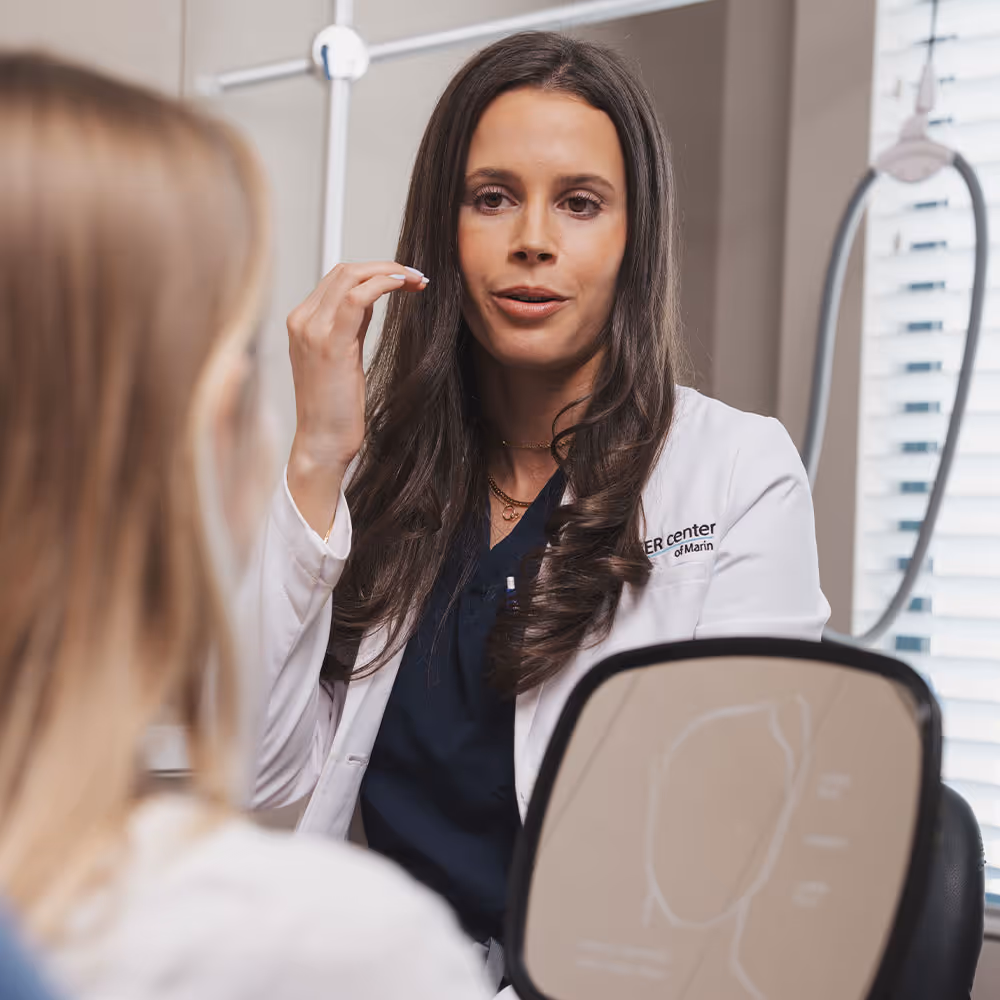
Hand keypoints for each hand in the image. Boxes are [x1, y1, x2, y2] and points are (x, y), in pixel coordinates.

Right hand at [285, 261, 427, 536]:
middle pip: (344, 271)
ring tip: (416, 280)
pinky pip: (357, 298)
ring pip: (350, 276)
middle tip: (417, 276)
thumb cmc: (334, 408)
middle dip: (385, 266)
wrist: (321, 443)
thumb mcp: (342, 357)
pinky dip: (383, 284)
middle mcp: (302, 321)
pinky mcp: (330, 345)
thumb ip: (350, 324)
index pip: (337, 278)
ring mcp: (312, 330)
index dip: (374, 270)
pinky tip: (403, 286)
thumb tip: (370, 296)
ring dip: (388, 272)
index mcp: (301, 322)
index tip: (405, 278)